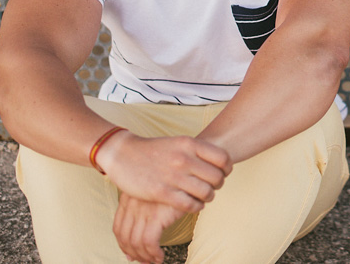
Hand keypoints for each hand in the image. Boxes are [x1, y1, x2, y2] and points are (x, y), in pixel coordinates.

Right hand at [97, 132, 232, 212]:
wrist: (122, 154)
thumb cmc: (154, 150)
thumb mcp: (179, 142)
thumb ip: (198, 151)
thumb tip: (222, 163)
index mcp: (190, 143)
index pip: (223, 158)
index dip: (227, 169)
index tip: (223, 173)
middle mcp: (183, 159)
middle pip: (217, 178)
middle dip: (218, 185)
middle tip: (212, 187)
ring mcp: (173, 176)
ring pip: (206, 192)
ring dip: (208, 197)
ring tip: (203, 197)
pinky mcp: (161, 192)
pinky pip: (189, 204)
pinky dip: (196, 207)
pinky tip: (193, 205)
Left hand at [113, 192, 183, 263]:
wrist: (192, 177)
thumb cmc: (174, 185)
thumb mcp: (152, 191)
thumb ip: (142, 207)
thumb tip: (136, 237)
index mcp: (128, 196)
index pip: (118, 227)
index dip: (122, 244)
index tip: (130, 254)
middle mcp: (132, 203)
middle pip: (124, 237)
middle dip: (133, 253)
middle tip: (143, 261)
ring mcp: (143, 209)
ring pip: (135, 242)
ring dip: (144, 256)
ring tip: (153, 260)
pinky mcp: (157, 215)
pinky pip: (149, 242)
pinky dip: (153, 254)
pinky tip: (160, 256)